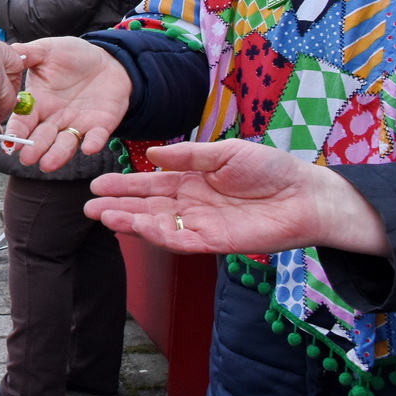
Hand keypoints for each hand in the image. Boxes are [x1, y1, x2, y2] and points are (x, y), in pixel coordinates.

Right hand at [6, 38, 132, 171]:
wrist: (109, 60)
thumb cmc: (74, 56)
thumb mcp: (48, 50)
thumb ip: (27, 53)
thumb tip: (7, 55)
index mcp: (38, 102)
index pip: (24, 120)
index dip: (17, 131)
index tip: (11, 142)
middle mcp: (55, 118)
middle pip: (43, 137)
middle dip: (35, 148)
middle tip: (27, 158)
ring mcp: (77, 124)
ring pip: (65, 143)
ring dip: (58, 154)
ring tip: (48, 164)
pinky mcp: (101, 126)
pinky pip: (96, 136)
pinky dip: (92, 142)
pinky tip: (88, 148)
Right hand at [87, 140, 391, 257]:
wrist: (306, 195)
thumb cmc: (271, 169)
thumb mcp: (226, 152)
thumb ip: (189, 154)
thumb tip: (153, 153)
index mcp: (191, 181)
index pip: (150, 184)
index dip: (124, 184)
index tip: (98, 183)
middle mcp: (191, 205)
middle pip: (146, 207)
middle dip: (117, 207)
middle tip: (88, 206)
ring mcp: (201, 225)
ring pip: (157, 225)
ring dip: (130, 222)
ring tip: (103, 216)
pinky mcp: (215, 243)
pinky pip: (181, 241)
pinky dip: (158, 235)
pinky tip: (138, 227)